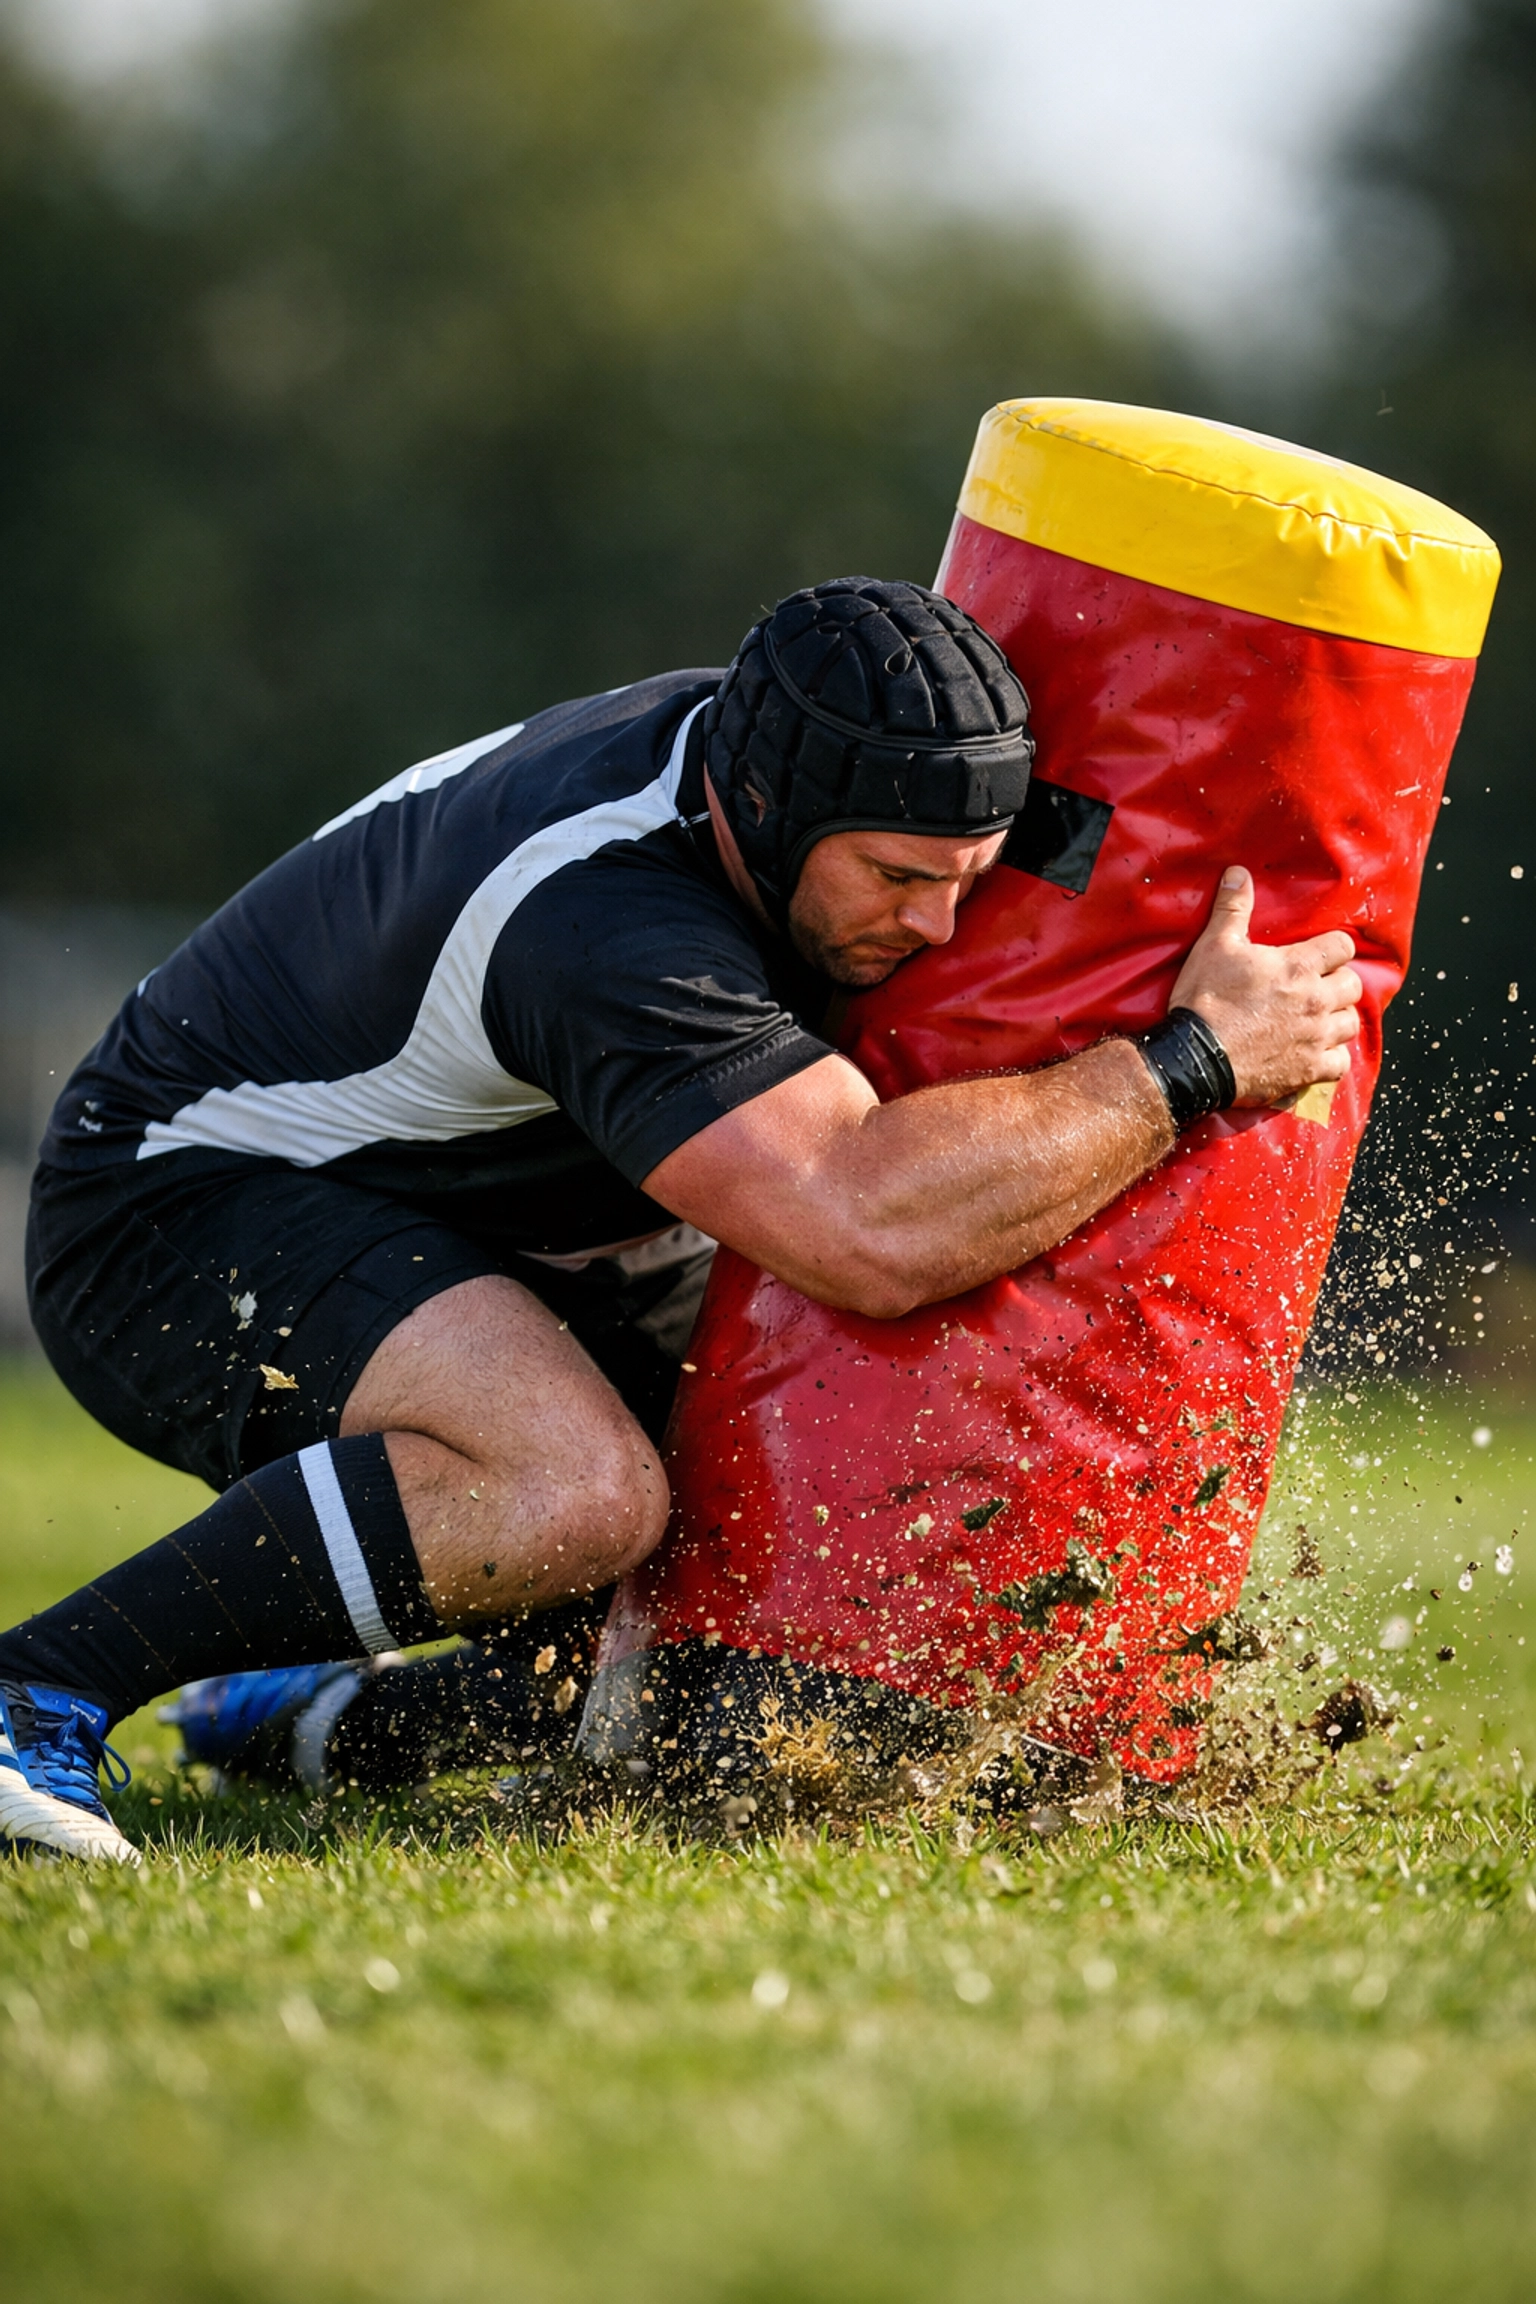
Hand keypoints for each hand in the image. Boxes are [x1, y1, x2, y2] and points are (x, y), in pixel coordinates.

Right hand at [1167, 867, 1361, 1106]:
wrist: (1195, 1057)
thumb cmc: (1206, 999)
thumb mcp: (1214, 946)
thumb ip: (1232, 908)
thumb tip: (1239, 873)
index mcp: (1299, 967)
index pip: (1342, 947)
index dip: (1333, 949)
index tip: (1318, 955)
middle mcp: (1315, 1001)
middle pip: (1353, 986)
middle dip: (1338, 983)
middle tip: (1317, 987)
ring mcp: (1315, 1037)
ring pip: (1351, 1024)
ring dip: (1338, 1019)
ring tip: (1320, 1019)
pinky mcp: (1307, 1070)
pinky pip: (1340, 1063)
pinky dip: (1333, 1058)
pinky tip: (1317, 1052)